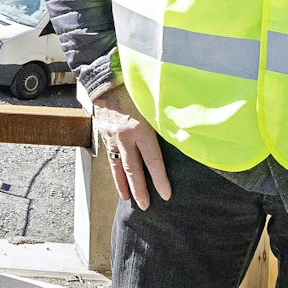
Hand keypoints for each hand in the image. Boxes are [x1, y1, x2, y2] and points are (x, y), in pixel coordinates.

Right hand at [85, 80, 171, 209]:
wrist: (105, 80)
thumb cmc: (133, 89)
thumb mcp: (152, 104)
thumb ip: (164, 121)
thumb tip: (183, 136)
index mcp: (140, 130)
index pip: (153, 161)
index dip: (160, 179)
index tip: (166, 195)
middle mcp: (125, 138)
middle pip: (133, 169)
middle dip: (140, 189)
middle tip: (145, 206)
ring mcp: (112, 138)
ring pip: (118, 167)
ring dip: (123, 185)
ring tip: (128, 199)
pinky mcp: (104, 136)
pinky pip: (111, 158)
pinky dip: (115, 171)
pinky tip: (118, 179)